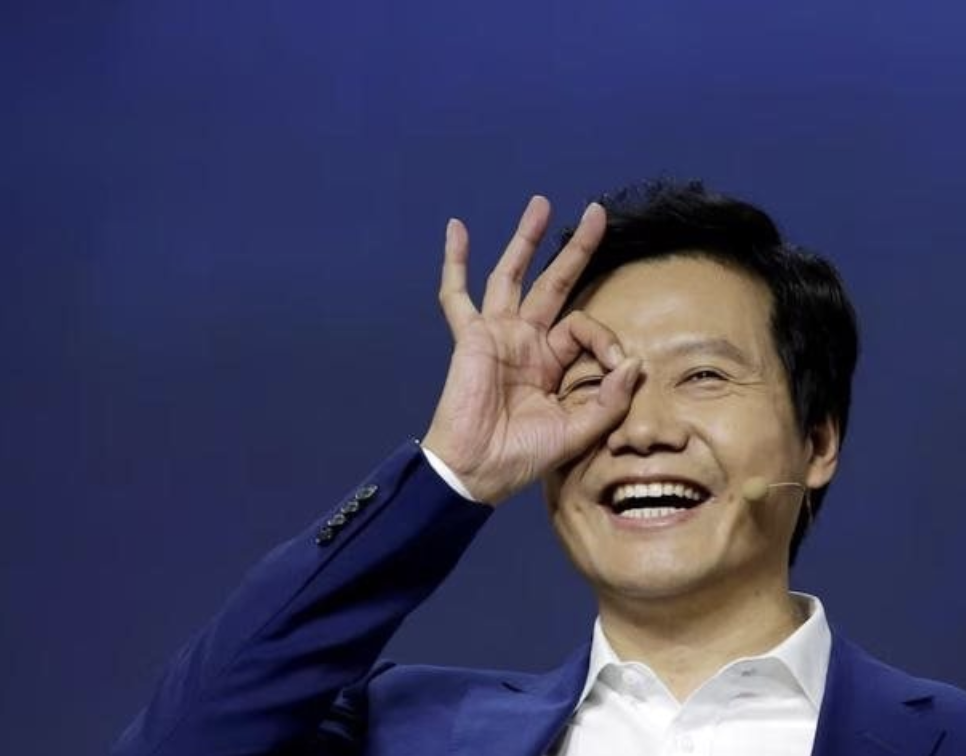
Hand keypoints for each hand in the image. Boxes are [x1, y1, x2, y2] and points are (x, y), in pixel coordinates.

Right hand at [422, 196, 640, 504]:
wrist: (476, 470)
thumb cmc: (522, 457)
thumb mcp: (578, 431)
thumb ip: (609, 399)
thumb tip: (634, 361)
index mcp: (554, 363)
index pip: (586, 327)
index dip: (607, 339)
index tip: (617, 365)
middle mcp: (528, 342)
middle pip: (555, 283)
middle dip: (575, 249)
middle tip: (597, 212)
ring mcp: (498, 335)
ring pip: (512, 276)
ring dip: (526, 240)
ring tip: (541, 204)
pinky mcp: (472, 337)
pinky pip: (457, 295)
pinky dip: (455, 262)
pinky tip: (456, 229)